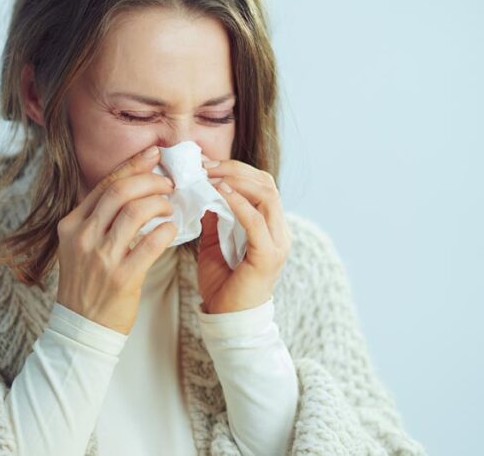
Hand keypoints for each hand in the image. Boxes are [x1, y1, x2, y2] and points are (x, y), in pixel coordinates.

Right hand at [55, 145, 178, 333]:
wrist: (82, 327)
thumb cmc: (87, 283)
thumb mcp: (80, 246)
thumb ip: (100, 219)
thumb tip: (134, 188)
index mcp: (72, 225)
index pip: (105, 185)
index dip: (132, 166)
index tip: (154, 155)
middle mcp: (83, 237)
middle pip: (120, 192)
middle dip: (150, 181)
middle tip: (169, 183)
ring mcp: (101, 258)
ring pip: (135, 213)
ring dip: (159, 204)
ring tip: (170, 208)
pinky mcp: (121, 278)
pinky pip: (150, 244)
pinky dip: (165, 231)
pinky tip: (172, 229)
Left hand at [196, 155, 291, 313]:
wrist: (228, 321)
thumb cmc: (222, 286)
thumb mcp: (212, 245)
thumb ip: (213, 219)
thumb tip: (203, 194)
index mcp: (270, 228)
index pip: (261, 185)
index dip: (236, 169)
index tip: (207, 163)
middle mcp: (279, 232)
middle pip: (267, 184)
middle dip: (235, 169)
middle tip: (206, 165)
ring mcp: (277, 243)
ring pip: (266, 196)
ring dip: (236, 181)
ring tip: (211, 176)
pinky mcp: (268, 255)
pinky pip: (256, 220)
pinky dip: (238, 202)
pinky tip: (219, 193)